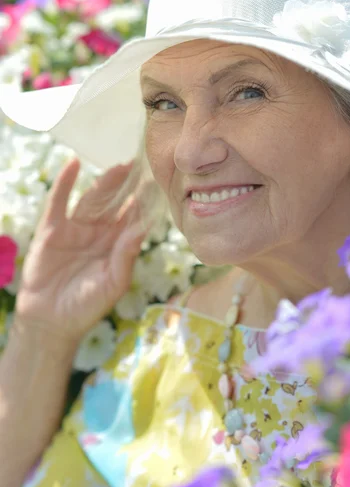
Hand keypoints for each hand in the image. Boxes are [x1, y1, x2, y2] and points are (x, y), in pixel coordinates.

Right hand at [13, 159, 148, 344]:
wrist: (51, 322)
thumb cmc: (88, 306)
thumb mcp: (113, 283)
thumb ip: (126, 255)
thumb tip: (142, 229)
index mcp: (118, 244)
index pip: (135, 217)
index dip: (146, 201)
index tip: (159, 182)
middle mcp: (100, 232)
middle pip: (117, 203)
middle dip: (129, 186)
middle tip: (144, 165)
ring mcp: (77, 229)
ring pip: (93, 199)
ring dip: (106, 182)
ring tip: (120, 166)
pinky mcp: (53, 229)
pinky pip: (59, 201)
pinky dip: (65, 182)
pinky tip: (73, 164)